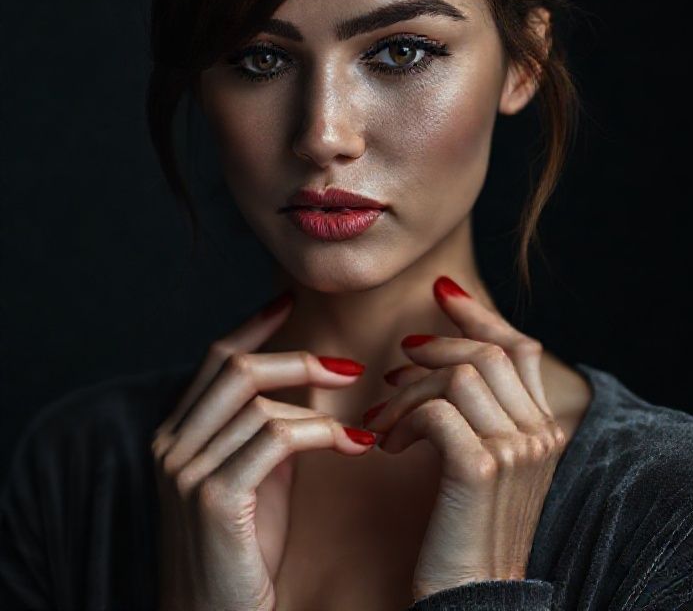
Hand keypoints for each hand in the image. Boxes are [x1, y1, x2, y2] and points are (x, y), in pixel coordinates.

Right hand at [151, 291, 376, 610]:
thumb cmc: (246, 550)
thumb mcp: (258, 475)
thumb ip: (270, 426)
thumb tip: (312, 378)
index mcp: (179, 433)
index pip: (216, 359)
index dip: (254, 324)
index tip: (289, 300)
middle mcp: (173, 444)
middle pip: (236, 367)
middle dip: (297, 358)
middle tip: (349, 367)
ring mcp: (187, 471)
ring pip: (259, 402)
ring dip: (320, 404)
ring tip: (361, 422)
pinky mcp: (215, 498)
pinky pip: (276, 439)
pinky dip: (322, 434)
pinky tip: (353, 444)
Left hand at [361, 275, 566, 601]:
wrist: (470, 600)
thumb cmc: (465, 530)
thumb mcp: (479, 462)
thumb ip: (477, 411)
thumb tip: (439, 358)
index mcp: (544, 428)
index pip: (519, 348)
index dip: (479, 314)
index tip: (442, 290)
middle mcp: (540, 433)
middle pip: (489, 352)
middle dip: (437, 344)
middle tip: (399, 360)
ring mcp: (515, 449)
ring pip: (458, 375)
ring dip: (408, 391)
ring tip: (384, 420)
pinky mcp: (480, 466)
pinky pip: (435, 410)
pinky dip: (402, 420)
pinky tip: (386, 445)